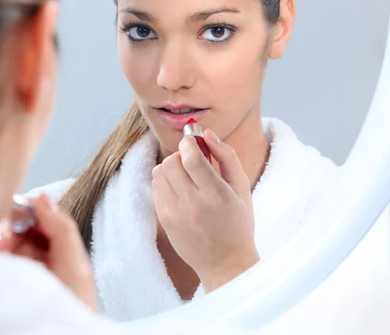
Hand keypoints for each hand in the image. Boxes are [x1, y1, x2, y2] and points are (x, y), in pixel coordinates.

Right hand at [0, 194, 96, 309]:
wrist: (57, 331)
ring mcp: (20, 269)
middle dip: (9, 227)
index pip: (39, 217)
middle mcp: (38, 257)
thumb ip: (62, 228)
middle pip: (18, 225)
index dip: (27, 210)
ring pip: (3, 240)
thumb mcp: (75, 263)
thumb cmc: (72, 307)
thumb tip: (43, 197)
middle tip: (3, 240)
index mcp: (58, 248)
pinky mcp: (4, 279)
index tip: (16, 214)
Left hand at [152, 129, 258, 292]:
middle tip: (193, 162)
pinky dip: (166, 181)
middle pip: (172, 162)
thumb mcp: (241, 188)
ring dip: (172, 167)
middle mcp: (193, 205)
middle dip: (181, 155)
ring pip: (159, 172)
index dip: (189, 143)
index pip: (191, 159)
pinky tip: (180, 190)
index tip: (194, 141)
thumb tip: (207, 134)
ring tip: (187, 177)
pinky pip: (156, 187)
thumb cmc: (237, 223)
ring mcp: (175, 214)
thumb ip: (227, 156)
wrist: (224, 263)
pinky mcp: (164, 220)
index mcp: (217, 196)